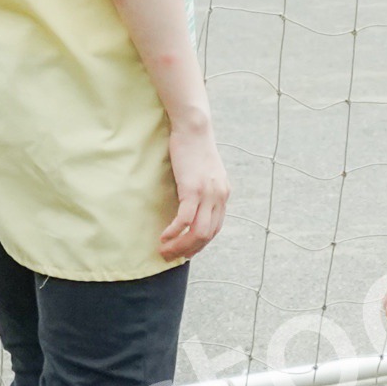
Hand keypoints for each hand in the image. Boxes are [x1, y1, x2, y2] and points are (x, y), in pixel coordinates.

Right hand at [161, 124, 230, 259]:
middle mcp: (220, 197)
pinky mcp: (193, 189)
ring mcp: (208, 194)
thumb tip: (190, 206)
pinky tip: (163, 237)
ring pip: (197, 233)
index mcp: (223, 194)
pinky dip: (174, 232)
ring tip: (163, 250)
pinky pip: (185, 220)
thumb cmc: (194, 149)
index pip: (214, 229)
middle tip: (168, 256)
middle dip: (187, 250)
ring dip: (179, 246)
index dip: (198, 244)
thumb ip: (202, 190)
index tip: (182, 251)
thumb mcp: (204, 173)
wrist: (194, 128)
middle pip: (207, 236)